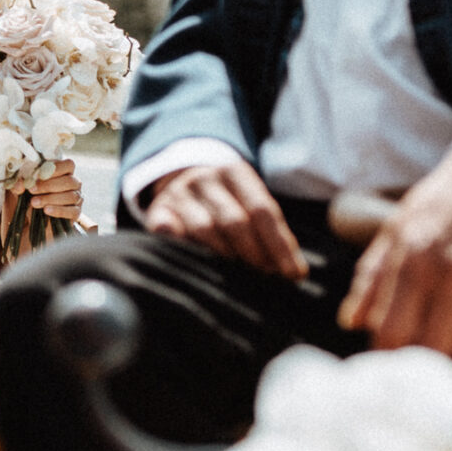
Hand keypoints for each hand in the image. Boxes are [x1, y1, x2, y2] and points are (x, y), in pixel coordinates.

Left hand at [16, 159, 84, 220]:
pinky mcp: (76, 213)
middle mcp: (74, 183)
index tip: (38, 174)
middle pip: (69, 181)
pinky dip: (58, 210)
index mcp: (65, 172)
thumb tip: (20, 185)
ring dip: (51, 199)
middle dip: (48, 185)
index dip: (55, 168)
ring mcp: (77, 198)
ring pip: (71, 196)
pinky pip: (72, 211)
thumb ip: (20, 185)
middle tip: (32, 190)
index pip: (68, 165)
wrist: (34, 218)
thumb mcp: (23, 188)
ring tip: (34, 203)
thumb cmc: (32, 196)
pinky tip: (46, 210)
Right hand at [144, 160, 306, 279]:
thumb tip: (293, 270)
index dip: (280, 244)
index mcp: (235, 172)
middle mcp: (205, 179)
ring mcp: (179, 194)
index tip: (294, 274)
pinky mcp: (157, 211)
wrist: (179, 179)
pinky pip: (166, 231)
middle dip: (256, 254)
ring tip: (241, 278)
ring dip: (226, 256)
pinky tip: (192, 263)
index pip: (263, 210)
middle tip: (269, 278)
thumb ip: (266, 226)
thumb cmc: (225, 200)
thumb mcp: (246, 199)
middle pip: (235, 221)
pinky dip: (179, 245)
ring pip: (204, 229)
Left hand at [340, 140, 451, 359]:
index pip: (393, 333)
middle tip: (432, 329)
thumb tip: (351, 323)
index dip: (389, 350)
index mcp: (414, 255)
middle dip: (428, 347)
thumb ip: (373, 277)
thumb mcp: (401, 226)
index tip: (393, 349)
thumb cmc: (448, 200)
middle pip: (434, 350)